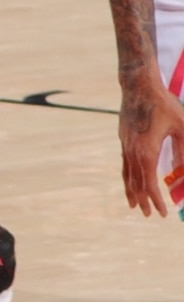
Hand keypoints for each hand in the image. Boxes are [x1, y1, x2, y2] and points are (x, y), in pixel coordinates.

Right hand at [125, 75, 183, 218]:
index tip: (161, 213)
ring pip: (128, 174)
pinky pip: (124, 164)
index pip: (149, 183)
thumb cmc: (164, 105)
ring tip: (134, 205)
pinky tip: (129, 180)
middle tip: (150, 215)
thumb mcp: (182, 127)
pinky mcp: (124, 139)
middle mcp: (132, 151)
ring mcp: (126, 145)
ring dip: (132, 192)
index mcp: (146, 151)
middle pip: (136, 182)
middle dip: (144, 200)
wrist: (138, 86)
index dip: (155, 200)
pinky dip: (127, 177)